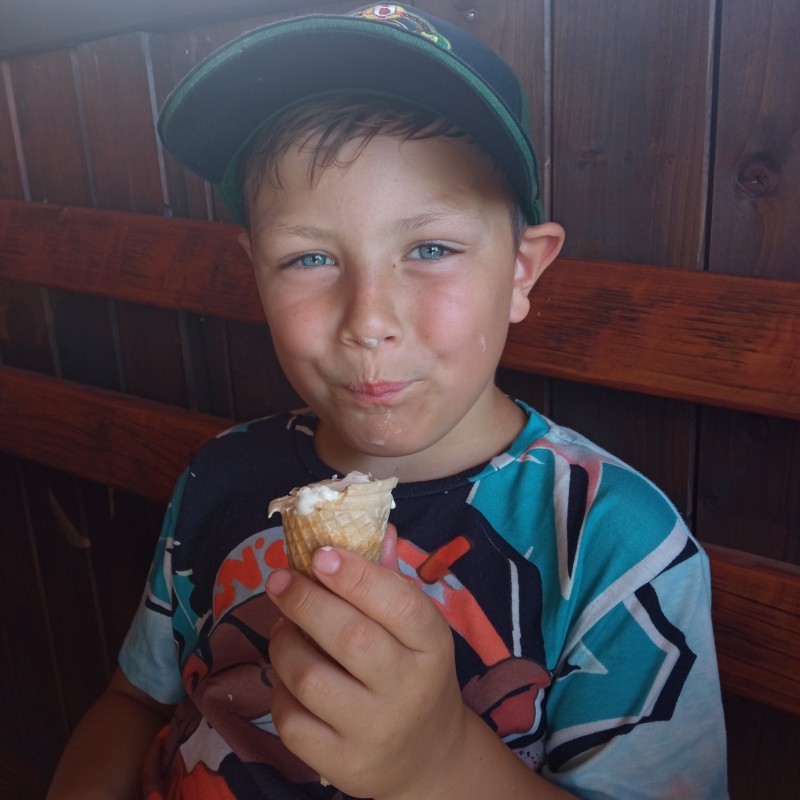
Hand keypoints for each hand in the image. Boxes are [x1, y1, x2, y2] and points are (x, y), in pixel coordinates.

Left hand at [265, 525, 466, 798]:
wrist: (426, 759)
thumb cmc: (415, 675)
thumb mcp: (417, 630)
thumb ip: (391, 580)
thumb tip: (377, 527)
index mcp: (432, 646)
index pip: (400, 604)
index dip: (357, 575)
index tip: (321, 553)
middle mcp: (409, 690)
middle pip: (349, 637)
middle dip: (304, 600)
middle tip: (280, 580)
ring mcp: (375, 731)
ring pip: (309, 677)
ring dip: (284, 642)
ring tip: (284, 628)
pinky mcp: (342, 765)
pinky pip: (291, 719)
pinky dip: (279, 690)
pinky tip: (289, 677)